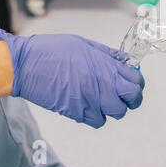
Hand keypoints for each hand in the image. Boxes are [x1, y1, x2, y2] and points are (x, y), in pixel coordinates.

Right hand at [0, 28, 144, 128]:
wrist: (27, 65)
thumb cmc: (53, 50)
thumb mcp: (86, 45)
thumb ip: (108, 55)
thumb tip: (124, 61)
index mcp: (107, 66)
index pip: (136, 81)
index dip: (137, 83)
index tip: (132, 82)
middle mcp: (104, 84)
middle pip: (133, 99)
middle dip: (132, 98)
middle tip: (123, 95)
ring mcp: (92, 100)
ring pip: (118, 112)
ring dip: (114, 107)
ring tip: (104, 99)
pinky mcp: (79, 112)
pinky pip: (99, 121)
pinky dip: (97, 116)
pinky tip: (90, 106)